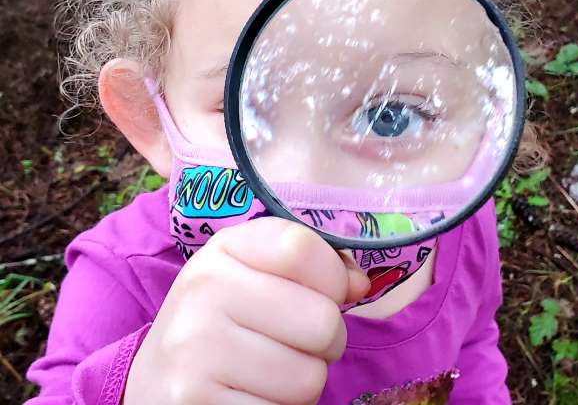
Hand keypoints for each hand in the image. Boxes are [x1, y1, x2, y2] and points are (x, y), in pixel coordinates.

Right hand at [123, 217, 369, 404]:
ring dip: (304, 382)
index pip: (303, 249)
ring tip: (273, 371)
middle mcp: (202, 290)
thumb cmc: (226, 319)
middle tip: (297, 343)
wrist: (156, 378)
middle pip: (323, 321)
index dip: (334, 278)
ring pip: (309, 378)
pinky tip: (252, 395)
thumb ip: (314, 264)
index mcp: (224, 249)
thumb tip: (360, 284)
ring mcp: (194, 349)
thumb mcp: (257, 273)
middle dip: (326, 341)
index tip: (328, 292)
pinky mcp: (193, 401)